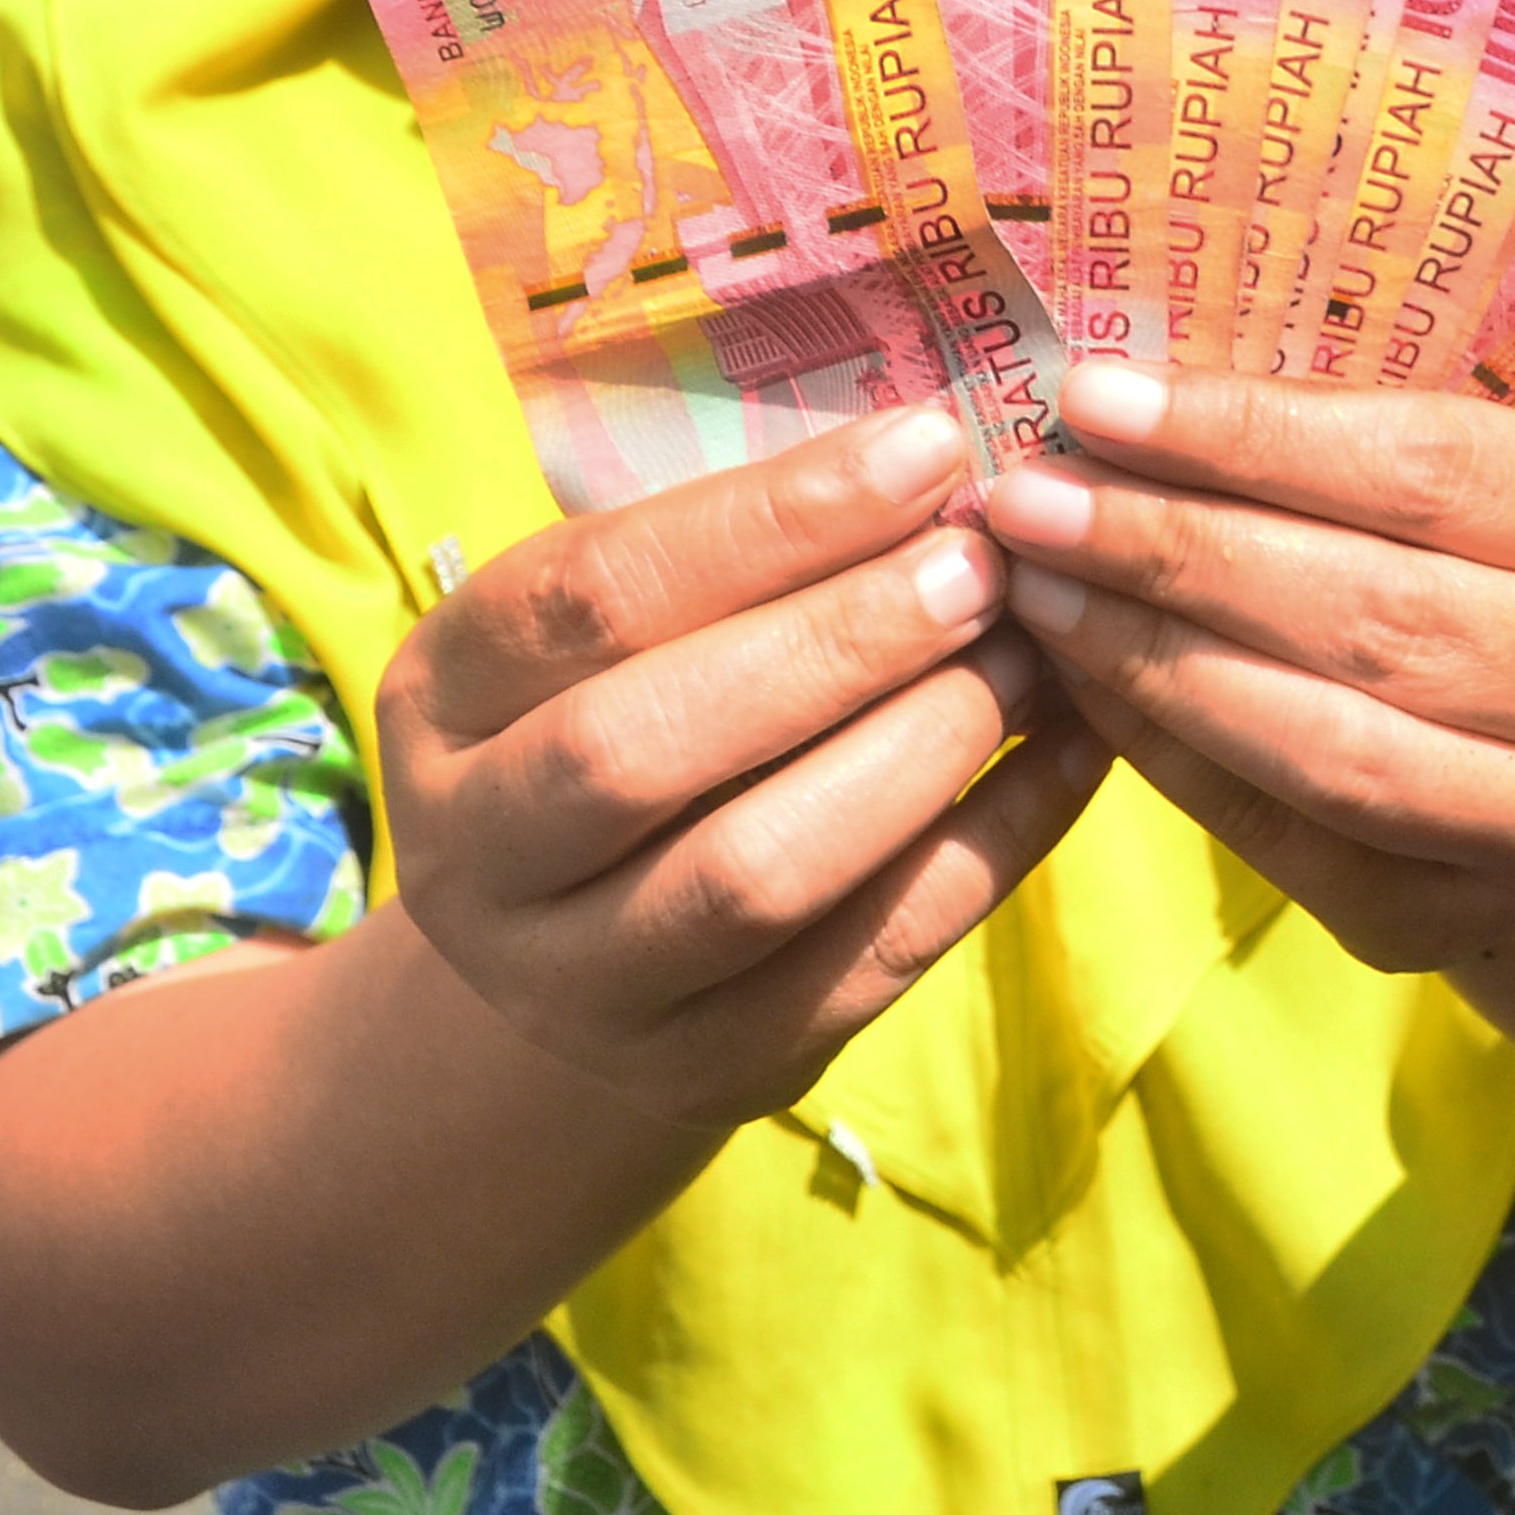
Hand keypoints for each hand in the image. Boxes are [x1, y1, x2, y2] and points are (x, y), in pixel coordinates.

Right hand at [372, 409, 1110, 1130]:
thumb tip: (938, 456)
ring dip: (918, 751)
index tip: (927, 449)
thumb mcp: (624, 630)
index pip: (589, 593)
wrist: (582, 965)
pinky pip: (869, 960)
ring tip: (1032, 655)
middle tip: (982, 568)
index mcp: (439, 698)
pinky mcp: (713, 1066)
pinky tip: (1076, 752)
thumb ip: (737, 553)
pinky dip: (991, 845)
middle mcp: (476, 853)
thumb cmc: (632, 720)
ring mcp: (583, 984)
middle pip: (644, 747)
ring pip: (754, 875)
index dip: (767, 518)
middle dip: (835, 644)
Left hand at [981, 361, 1514, 975]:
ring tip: (1036, 587)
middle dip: (1177, 549)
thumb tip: (1119, 399)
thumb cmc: (1478, 573)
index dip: (1251, 433)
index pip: (1429, 468)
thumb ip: (1327, 438)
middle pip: (1373, 611)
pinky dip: (1166, 751)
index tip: (1093, 397)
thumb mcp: (1456, 484)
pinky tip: (1080, 683)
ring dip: (1154, 657)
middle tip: (1030, 499)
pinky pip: (1279, 836)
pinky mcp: (1443, 923)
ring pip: (1326, 742)